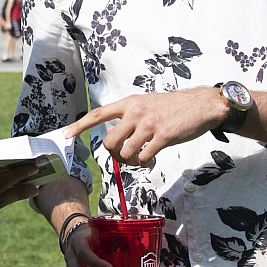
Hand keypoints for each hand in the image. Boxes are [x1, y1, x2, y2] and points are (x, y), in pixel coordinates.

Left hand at [66, 87, 227, 167]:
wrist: (200, 105)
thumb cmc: (172, 107)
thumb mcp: (146, 104)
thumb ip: (129, 117)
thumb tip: (115, 136)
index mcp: (129, 103)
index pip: (98, 114)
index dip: (80, 125)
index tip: (65, 134)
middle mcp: (136, 112)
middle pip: (109, 141)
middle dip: (114, 154)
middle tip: (124, 156)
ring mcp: (149, 124)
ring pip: (125, 153)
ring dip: (130, 161)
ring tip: (140, 157)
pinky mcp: (163, 136)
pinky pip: (143, 158)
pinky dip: (144, 163)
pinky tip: (150, 158)